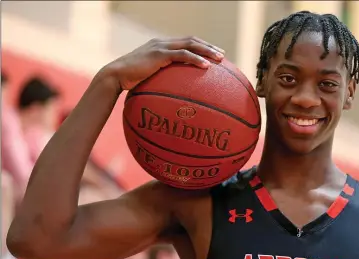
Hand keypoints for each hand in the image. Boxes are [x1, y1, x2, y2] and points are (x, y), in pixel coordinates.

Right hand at [104, 36, 224, 90]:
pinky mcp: (158, 54)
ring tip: (220, 59)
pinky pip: (182, 55)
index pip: (185, 43)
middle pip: (191, 40)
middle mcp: (162, 43)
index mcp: (161, 47)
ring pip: (189, 44)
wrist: (115, 77)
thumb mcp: (148, 80)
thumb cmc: (130, 83)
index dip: (201, 47)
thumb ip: (161, 82)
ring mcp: (160, 47)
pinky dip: (195, 59)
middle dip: (208, 46)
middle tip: (222, 55)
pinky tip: (206, 67)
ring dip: (207, 50)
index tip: (214, 55)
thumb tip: (172, 97)